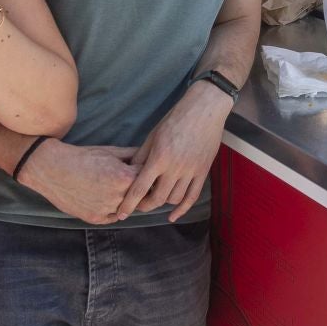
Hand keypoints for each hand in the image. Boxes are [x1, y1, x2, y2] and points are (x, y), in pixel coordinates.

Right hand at [23, 142, 138, 224]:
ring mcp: (106, 210)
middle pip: (138, 195)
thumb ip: (131, 155)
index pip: (147, 178)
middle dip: (137, 188)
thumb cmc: (82, 157)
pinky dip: (112, 209)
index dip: (146, 174)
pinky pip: (112, 216)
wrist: (52, 169)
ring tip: (115, 189)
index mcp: (124, 177)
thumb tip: (147, 156)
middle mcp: (118, 196)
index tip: (144, 171)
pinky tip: (106, 198)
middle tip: (130, 181)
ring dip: (125, 200)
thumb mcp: (110, 151)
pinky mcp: (95, 218)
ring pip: (126, 208)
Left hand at [116, 81, 232, 221]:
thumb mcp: (153, 135)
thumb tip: (130, 173)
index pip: (140, 187)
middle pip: (158, 198)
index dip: (129, 204)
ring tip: (155, 199)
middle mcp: (175, 167)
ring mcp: (191, 171)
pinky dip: (182, 209)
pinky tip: (173, 216)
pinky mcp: (203, 171)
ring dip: (163, 203)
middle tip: (138, 206)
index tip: (121, 214)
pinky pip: (192, 196)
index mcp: (159, 157)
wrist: (204, 109)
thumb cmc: (175, 119)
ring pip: (174, 199)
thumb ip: (141, 156)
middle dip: (145, 206)